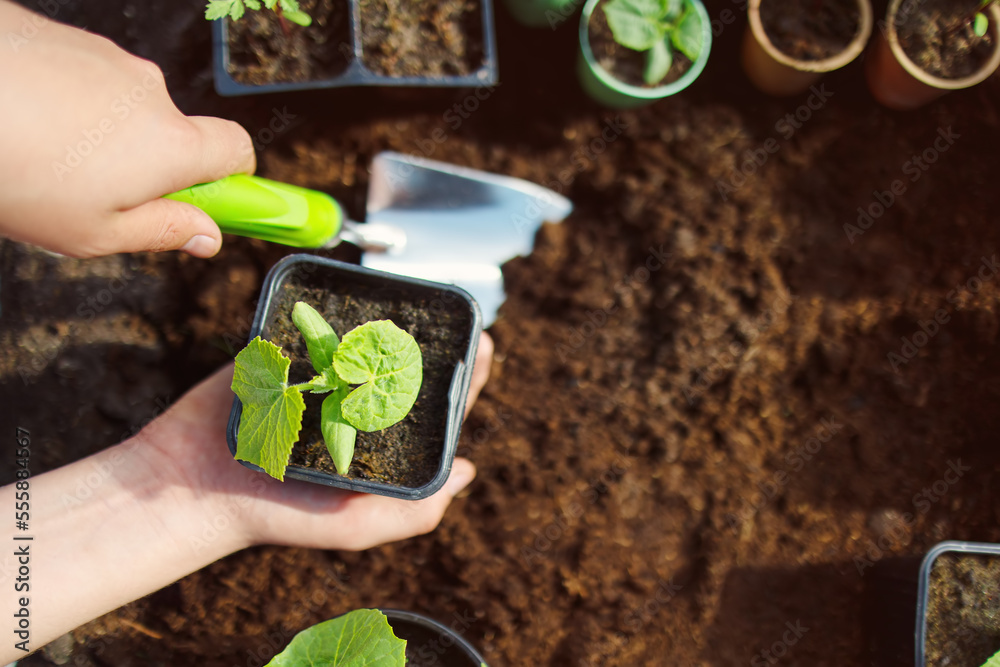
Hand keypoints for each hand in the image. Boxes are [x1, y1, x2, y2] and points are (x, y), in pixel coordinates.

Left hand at [0, 1, 253, 257]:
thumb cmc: (12, 173)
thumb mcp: (92, 233)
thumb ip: (162, 232)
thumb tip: (207, 237)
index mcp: (169, 144)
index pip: (237, 149)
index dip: (234, 174)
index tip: (213, 196)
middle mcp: (150, 92)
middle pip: (171, 131)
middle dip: (145, 162)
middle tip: (92, 193)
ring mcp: (106, 59)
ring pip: (121, 106)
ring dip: (98, 133)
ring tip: (40, 157)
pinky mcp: (63, 37)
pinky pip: (80, 77)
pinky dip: (62, 101)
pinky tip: (21, 122)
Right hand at [2, 332, 492, 660]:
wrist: (194, 485)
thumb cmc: (277, 515)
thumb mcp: (356, 525)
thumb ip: (413, 512)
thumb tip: (467, 471)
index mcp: (376, 448)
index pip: (431, 412)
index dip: (462, 381)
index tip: (485, 347)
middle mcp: (354, 412)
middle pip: (405, 370)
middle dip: (436, 343)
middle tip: (459, 316)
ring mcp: (320, 382)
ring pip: (366, 345)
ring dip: (395, 324)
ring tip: (424, 301)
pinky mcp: (285, 357)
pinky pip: (318, 327)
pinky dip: (341, 311)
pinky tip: (370, 296)